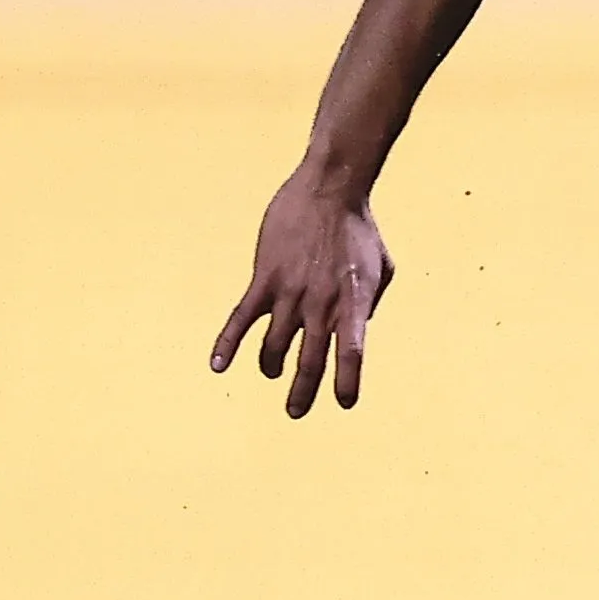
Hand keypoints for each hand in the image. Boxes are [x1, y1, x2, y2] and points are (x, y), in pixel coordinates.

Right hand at [212, 175, 394, 416]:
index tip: (344, 403)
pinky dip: (227, 344)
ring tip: (272, 372)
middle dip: (302, 393)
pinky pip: (241, 319)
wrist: (331, 187)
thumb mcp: (381, 269)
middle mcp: (322, 305)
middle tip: (296, 412)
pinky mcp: (265, 279)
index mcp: (353, 304)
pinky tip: (217, 364)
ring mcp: (291, 293)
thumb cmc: (359, 228)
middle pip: (309, 362)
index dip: (347, 383)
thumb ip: (370, 304)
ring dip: (271, 366)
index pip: (352, 355)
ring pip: (273, 347)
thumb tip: (357, 329)